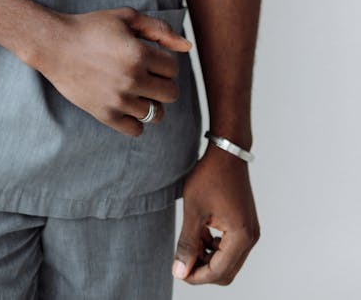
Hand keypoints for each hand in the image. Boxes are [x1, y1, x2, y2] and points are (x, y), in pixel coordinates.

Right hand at [33, 7, 190, 136]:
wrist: (54, 45)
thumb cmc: (91, 27)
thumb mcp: (126, 17)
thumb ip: (159, 29)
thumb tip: (188, 47)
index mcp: (139, 54)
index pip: (173, 68)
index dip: (163, 61)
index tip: (148, 57)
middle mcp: (132, 79)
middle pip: (171, 93)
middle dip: (162, 82)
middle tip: (146, 74)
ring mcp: (119, 100)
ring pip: (156, 113)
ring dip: (150, 101)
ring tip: (136, 89)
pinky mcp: (105, 114)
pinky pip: (136, 129)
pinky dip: (136, 120)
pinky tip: (126, 104)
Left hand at [172, 143, 259, 284]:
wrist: (226, 152)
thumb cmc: (210, 176)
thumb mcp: (194, 211)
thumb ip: (187, 243)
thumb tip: (180, 271)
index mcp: (241, 236)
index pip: (218, 271)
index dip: (196, 276)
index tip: (178, 271)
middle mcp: (250, 237)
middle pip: (226, 271)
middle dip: (203, 270)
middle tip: (181, 261)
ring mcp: (250, 231)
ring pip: (228, 261)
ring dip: (207, 258)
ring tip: (189, 243)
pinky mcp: (245, 224)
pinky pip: (230, 247)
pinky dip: (214, 247)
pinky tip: (199, 233)